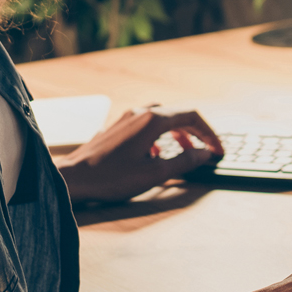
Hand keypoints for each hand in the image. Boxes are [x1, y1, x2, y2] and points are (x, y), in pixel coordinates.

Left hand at [55, 104, 222, 202]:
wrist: (74, 178)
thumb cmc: (111, 177)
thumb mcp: (155, 173)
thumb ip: (184, 161)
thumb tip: (204, 153)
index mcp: (152, 120)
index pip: (192, 116)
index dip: (209, 134)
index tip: (217, 151)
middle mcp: (140, 113)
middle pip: (177, 115)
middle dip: (195, 133)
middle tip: (206, 151)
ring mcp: (126, 118)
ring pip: (161, 118)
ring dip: (177, 133)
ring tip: (183, 153)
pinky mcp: (116, 128)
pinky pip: (146, 125)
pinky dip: (159, 136)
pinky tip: (155, 155)